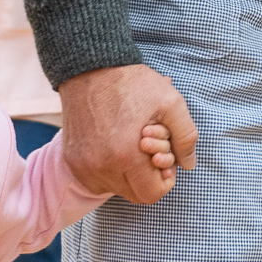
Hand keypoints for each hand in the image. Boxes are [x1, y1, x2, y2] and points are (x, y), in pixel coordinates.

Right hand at [59, 64, 198, 203]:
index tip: (164, 161)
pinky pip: (96, 179)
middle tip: (149, 151)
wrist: (90, 67)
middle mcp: (100, 167)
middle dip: (147, 177)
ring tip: (131, 143)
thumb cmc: (132, 84)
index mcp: (126, 156)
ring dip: (127, 174)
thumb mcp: (171, 102)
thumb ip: (186, 136)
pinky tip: (115, 145)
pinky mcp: (72, 160)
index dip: (163, 181)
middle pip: (134, 194)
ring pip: (115, 188)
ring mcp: (83, 166)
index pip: (151, 194)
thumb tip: (188, 164)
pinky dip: (109, 169)